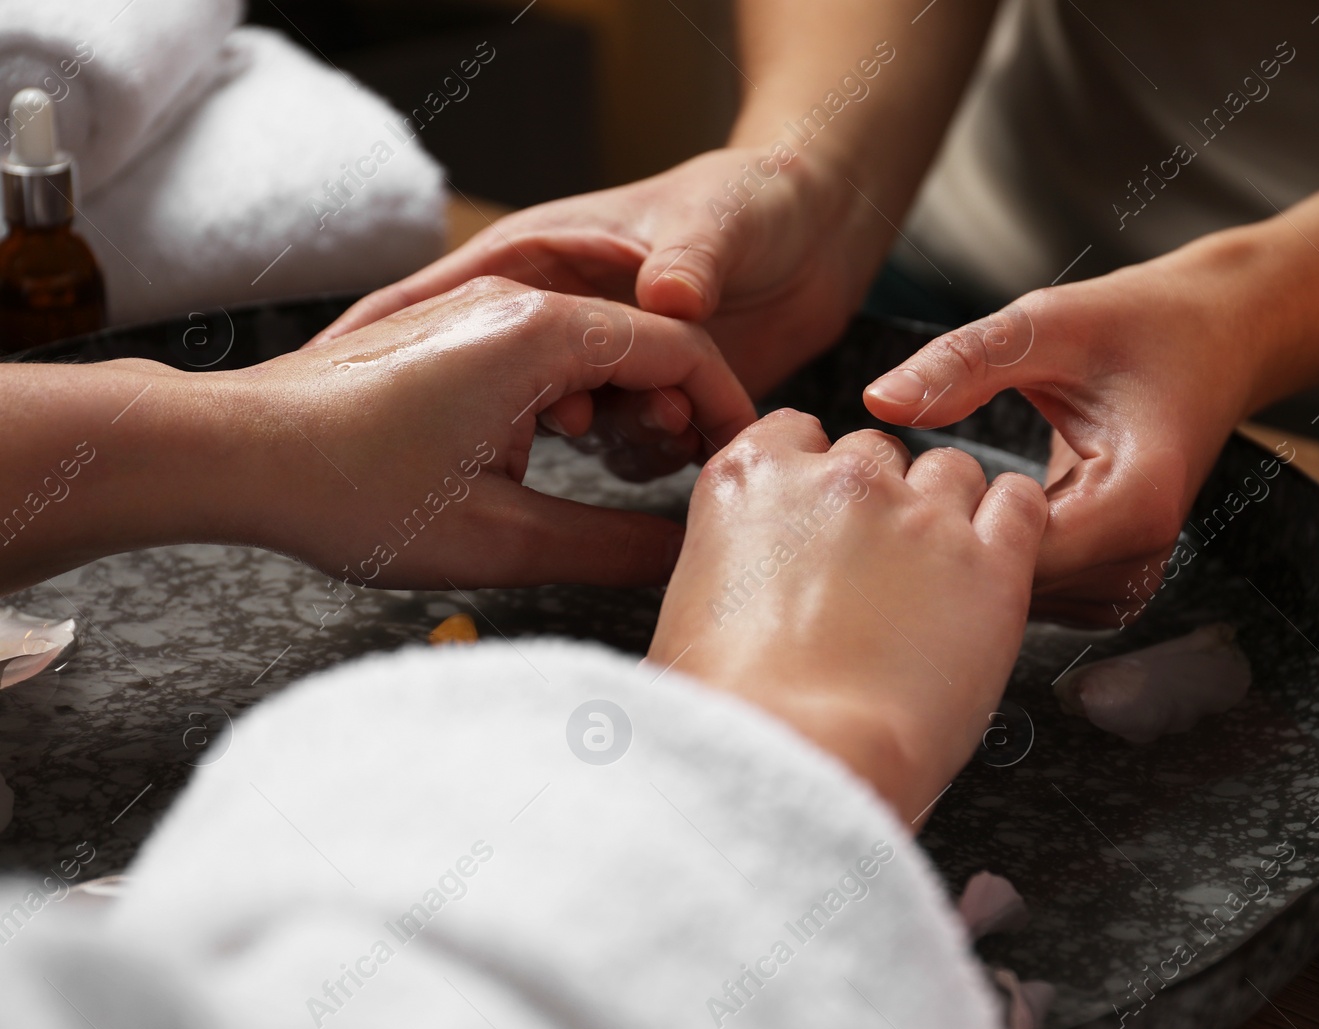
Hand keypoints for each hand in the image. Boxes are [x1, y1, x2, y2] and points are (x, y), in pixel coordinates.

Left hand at [216, 277, 754, 588]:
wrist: (233, 453)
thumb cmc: (348, 491)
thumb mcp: (498, 539)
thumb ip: (612, 547)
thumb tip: (684, 554)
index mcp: (540, 335)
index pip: (681, 349)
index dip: (728, 407)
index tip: (744, 461)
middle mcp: (514, 303)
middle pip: (643, 339)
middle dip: (681, 408)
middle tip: (690, 478)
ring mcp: (476, 311)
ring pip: (592, 344)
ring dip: (624, 403)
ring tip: (622, 469)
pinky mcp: (449, 334)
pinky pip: (543, 350)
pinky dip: (574, 396)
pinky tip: (556, 448)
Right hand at [316, 148, 879, 397]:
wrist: (822, 227)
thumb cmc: (756, 198)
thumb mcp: (718, 217)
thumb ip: (692, 258)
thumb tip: (673, 301)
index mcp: (541, 255)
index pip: (451, 300)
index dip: (411, 342)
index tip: (405, 392)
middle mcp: (560, 314)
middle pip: (505, 379)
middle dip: (530, 409)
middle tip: (566, 425)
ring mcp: (599, 363)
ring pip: (578, 419)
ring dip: (620, 430)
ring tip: (674, 427)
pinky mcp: (642, 401)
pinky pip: (627, 442)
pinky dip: (656, 450)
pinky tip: (695, 448)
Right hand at [648, 410, 1047, 823]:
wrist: (797, 757)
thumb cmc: (729, 713)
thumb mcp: (689, 614)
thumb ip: (729, 569)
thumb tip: (745, 593)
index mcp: (751, 480)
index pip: (797, 432)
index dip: (814, 475)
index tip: (820, 514)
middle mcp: (838, 480)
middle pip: (876, 452)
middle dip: (880, 499)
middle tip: (877, 567)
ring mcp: (919, 516)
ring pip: (952, 470)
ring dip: (948, 508)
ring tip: (939, 574)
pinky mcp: (990, 564)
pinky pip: (1020, 505)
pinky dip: (1014, 521)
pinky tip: (998, 558)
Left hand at [862, 234, 1275, 625]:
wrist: (1217, 338)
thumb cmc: (1140, 325)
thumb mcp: (1047, 325)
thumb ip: (964, 364)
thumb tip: (878, 399)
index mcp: (1134, 500)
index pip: (1013, 559)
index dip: (945, 528)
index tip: (900, 487)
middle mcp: (1142, 555)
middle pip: (1013, 591)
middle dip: (949, 549)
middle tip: (899, 492)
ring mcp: (1132, 577)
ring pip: (1019, 603)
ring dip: (971, 558)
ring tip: (940, 495)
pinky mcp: (1115, 580)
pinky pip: (1036, 594)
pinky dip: (998, 559)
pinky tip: (974, 511)